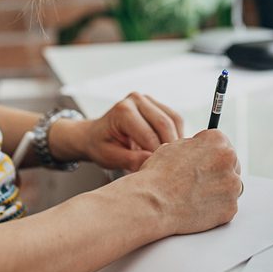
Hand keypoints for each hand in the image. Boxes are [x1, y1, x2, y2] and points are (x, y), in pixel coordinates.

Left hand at [51, 92, 184, 171]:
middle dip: (171, 148)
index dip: (157, 155)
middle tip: (173, 168)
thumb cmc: (101, 146)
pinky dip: (177, 134)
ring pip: (174, 119)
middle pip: (164, 124)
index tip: (161, 172)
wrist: (95, 134)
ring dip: (177, 140)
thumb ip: (130, 159)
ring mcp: (147, 99)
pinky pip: (174, 119)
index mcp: (122, 111)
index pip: (149, 134)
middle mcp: (136, 99)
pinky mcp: (156, 104)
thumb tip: (151, 161)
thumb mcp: (109, 157)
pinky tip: (172, 150)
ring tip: (173, 159)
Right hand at [131, 130, 240, 234]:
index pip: (222, 143)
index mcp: (216, 141)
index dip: (210, 153)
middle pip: (231, 164)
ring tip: (197, 195)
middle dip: (219, 171)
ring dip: (220, 190)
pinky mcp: (230, 207)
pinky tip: (199, 207)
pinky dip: (216, 208)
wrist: (153, 203)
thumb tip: (201, 151)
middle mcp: (229, 159)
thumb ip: (194, 147)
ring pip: (231, 186)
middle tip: (201, 181)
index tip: (204, 161)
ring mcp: (232, 185)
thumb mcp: (174, 148)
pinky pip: (227, 206)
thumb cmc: (158, 175)